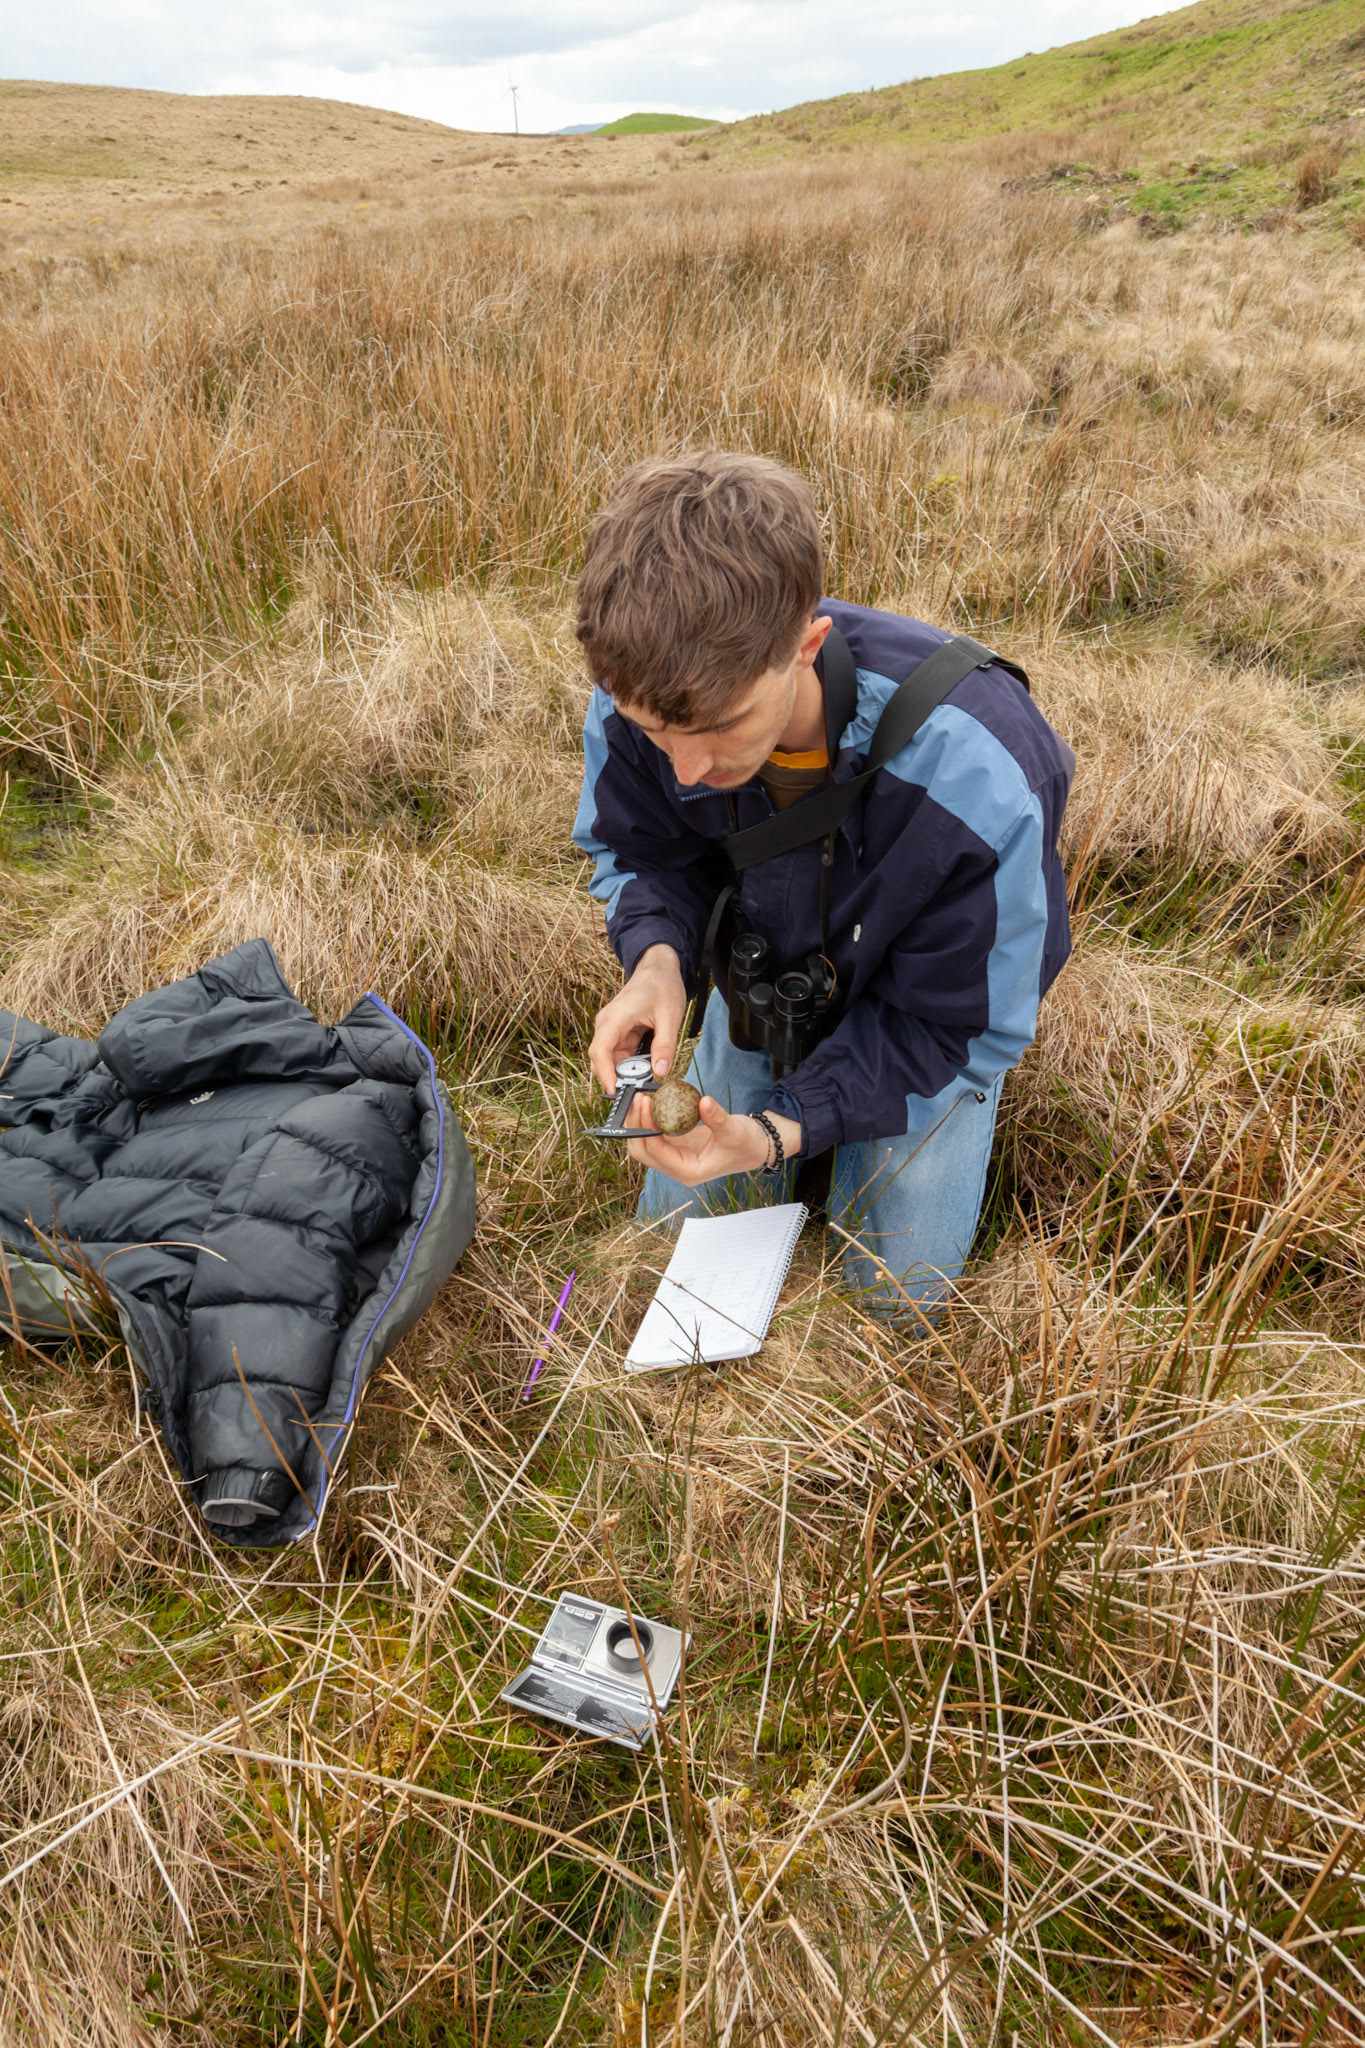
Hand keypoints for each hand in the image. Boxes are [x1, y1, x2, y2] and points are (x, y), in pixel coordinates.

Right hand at [588, 944, 686, 1093]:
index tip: (616, 1091)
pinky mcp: (618, 1032)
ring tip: (647, 1077)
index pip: (600, 1051)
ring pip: (610, 1059)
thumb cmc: (662, 986)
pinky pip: (620, 1054)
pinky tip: (647, 1066)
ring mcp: (611, 1028)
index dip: (605, 1074)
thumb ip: (665, 1045)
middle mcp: (607, 1024)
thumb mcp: (670, 1016)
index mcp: (615, 1018)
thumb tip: (661, 1072)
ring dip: (626, 1072)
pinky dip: (631, 1064)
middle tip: (638, 1091)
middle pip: (601, 1059)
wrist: (658, 967)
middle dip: (616, 1078)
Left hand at [623, 1092, 802, 1186]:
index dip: (647, 1128)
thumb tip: (704, 1102)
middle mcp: (677, 1168)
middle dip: (635, 1126)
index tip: (646, 1104)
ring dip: (638, 1123)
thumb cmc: (747, 1144)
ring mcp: (675, 1158)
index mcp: (689, 1171)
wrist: (756, 1147)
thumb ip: (718, 1118)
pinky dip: (649, 1121)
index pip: (657, 1152)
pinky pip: (654, 1135)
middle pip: (643, 1152)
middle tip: (638, 1099)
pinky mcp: (676, 1147)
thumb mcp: (735, 1130)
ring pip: (644, 1145)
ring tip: (641, 1099)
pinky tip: (651, 1102)